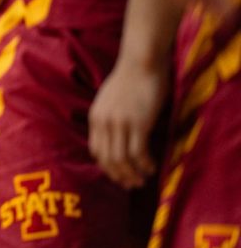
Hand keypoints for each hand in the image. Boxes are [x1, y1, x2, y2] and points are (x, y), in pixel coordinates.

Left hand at [89, 59, 167, 188]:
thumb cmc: (130, 80)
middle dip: (120, 176)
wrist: (141, 62)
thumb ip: (110, 118)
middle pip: (108, 159)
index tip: (119, 176)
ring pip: (122, 159)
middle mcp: (104, 122)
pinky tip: (152, 167)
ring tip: (143, 179)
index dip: (107, 168)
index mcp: (95, 117)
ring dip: (133, 174)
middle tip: (132, 185)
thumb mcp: (110, 100)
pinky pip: (138, 152)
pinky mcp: (138, 123)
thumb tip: (116, 139)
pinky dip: (144, 164)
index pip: (96, 151)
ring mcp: (120, 123)